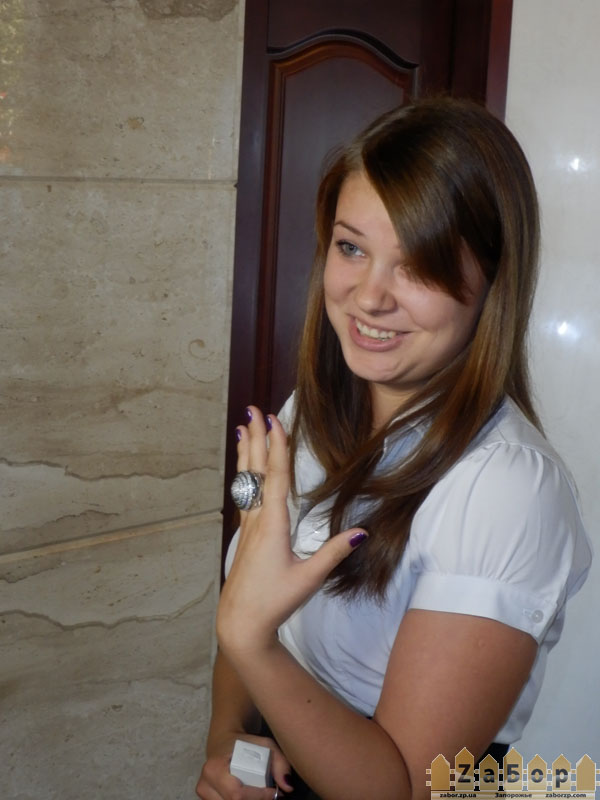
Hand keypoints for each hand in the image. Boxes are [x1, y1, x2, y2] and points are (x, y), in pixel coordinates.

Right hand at [196, 732, 293, 799]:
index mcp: (214, 768)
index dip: (258, 797)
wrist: (224, 742)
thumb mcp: (265, 745)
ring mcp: (204, 795)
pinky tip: (250, 796)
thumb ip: (280, 763)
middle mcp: (205, 784)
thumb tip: (287, 787)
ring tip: (260, 794)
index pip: (237, 794)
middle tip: (270, 794)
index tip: (274, 792)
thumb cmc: (245, 743)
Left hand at [217, 406, 367, 658]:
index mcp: (272, 524)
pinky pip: (244, 492)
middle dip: (254, 437)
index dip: (277, 446)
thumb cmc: (275, 600)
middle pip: (255, 470)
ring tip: (242, 426)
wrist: (241, 620)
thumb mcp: (309, 578)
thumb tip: (363, 532)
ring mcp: (247, 525)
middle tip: (251, 409)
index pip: (276, 477)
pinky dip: (243, 471)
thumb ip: (334, 553)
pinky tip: (243, 466)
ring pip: (246, 478)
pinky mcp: (245, 533)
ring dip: (246, 450)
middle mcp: (256, 519)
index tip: (274, 420)